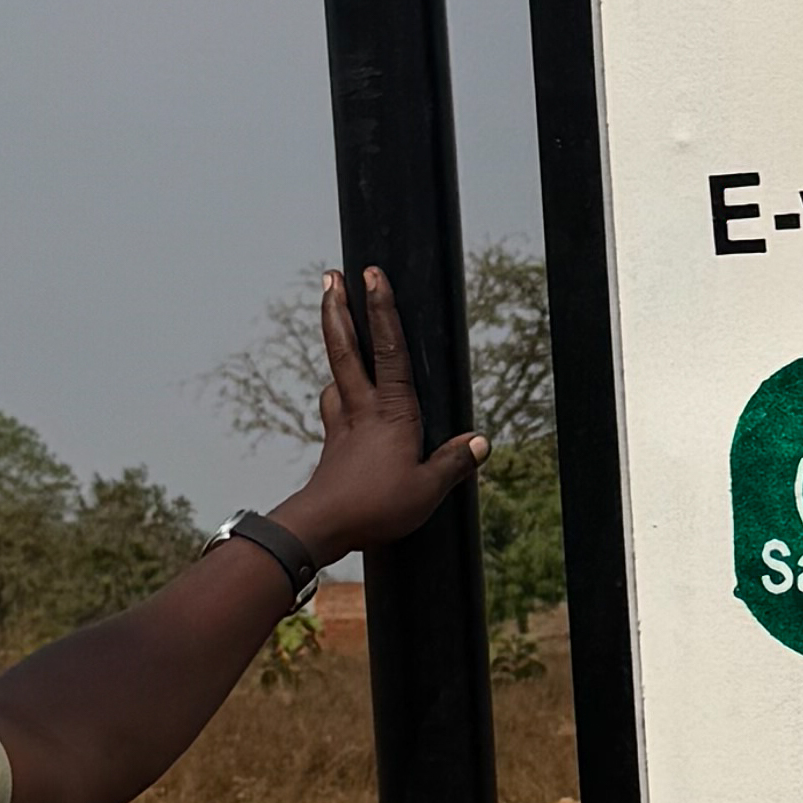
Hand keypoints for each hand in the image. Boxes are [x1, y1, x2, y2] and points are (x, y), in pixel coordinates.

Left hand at [273, 267, 489, 565]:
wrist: (322, 526)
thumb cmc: (375, 506)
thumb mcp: (427, 489)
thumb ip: (454, 463)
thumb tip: (481, 442)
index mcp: (392, 411)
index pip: (389, 349)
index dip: (382, 310)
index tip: (373, 275)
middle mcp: (363, 408)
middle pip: (345, 347)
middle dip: (338, 309)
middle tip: (330, 277)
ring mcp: (343, 424)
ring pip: (336, 374)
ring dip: (335, 348)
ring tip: (338, 332)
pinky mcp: (333, 444)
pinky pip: (334, 406)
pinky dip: (336, 393)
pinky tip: (340, 398)